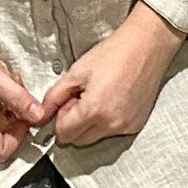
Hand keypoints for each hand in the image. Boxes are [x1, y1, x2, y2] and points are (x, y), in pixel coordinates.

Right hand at [0, 0, 44, 161]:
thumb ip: (19, 99)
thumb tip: (39, 115)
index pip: (0, 151)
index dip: (18, 137)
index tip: (27, 116)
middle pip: (1, 134)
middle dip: (16, 114)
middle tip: (20, 90)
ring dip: (9, 101)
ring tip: (9, 78)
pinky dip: (0, 94)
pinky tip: (0, 76)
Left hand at [38, 2, 184, 146]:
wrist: (146, 46)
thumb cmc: (113, 54)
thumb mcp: (77, 71)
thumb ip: (55, 96)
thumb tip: (40, 115)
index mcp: (94, 110)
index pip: (64, 135)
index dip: (60, 119)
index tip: (67, 102)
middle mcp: (111, 124)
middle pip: (78, 141)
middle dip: (74, 124)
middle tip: (82, 98)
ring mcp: (125, 127)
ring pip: (95, 138)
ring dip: (90, 124)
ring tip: (99, 97)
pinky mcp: (135, 126)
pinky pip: (112, 132)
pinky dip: (106, 122)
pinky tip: (113, 100)